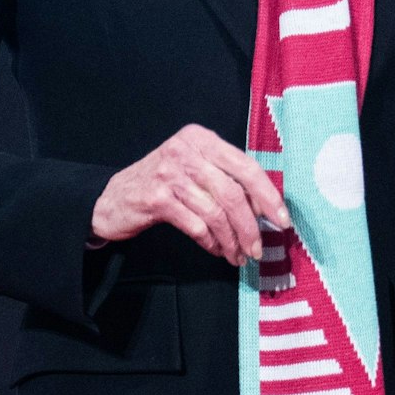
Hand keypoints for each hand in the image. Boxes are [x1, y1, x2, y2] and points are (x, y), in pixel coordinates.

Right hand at [90, 124, 290, 265]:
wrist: (112, 198)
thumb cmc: (164, 183)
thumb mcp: (194, 167)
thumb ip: (226, 177)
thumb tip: (266, 206)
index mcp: (202, 138)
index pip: (246, 166)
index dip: (268, 195)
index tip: (282, 219)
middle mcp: (186, 151)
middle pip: (233, 192)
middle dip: (251, 226)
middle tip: (259, 248)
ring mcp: (170, 174)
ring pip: (216, 212)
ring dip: (232, 240)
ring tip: (239, 255)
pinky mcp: (157, 198)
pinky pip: (196, 226)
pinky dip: (211, 242)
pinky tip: (217, 250)